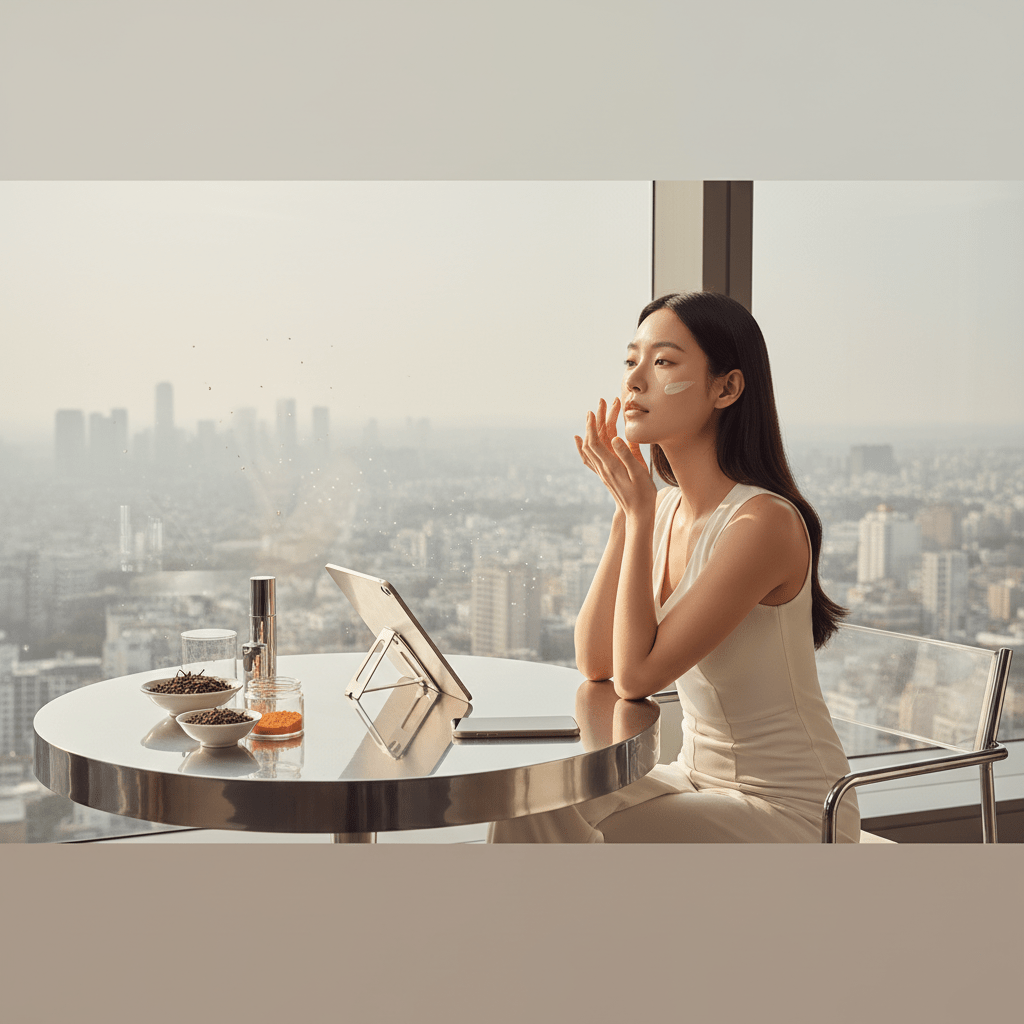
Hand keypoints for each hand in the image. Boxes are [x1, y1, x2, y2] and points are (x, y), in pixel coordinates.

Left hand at [574, 397, 654, 517]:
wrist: (638, 514)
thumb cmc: (643, 493)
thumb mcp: (639, 472)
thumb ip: (627, 454)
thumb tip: (615, 437)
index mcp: (611, 465)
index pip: (595, 441)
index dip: (594, 424)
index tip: (595, 409)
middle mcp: (603, 468)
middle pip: (591, 441)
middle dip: (593, 421)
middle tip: (599, 404)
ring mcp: (602, 472)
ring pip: (588, 448)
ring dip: (590, 430)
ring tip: (593, 415)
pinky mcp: (605, 475)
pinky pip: (589, 458)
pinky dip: (583, 446)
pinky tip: (580, 441)